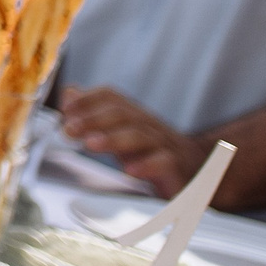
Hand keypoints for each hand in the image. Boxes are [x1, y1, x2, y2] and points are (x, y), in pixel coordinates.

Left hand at [59, 86, 211, 195]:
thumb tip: (69, 94)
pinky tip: (130, 170)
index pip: (111, 97)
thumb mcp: (120, 132)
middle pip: (122, 114)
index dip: (88, 99)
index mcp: (134, 115)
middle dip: (93, 119)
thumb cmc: (152, 151)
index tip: (66, 109)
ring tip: (90, 144)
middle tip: (69, 130)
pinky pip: (164, 162)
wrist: (199, 170)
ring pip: (140, 135)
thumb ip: (94, 114)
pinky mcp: (177, 168)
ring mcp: (165, 145)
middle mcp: (149, 125)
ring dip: (113, 138)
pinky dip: (147, 164)